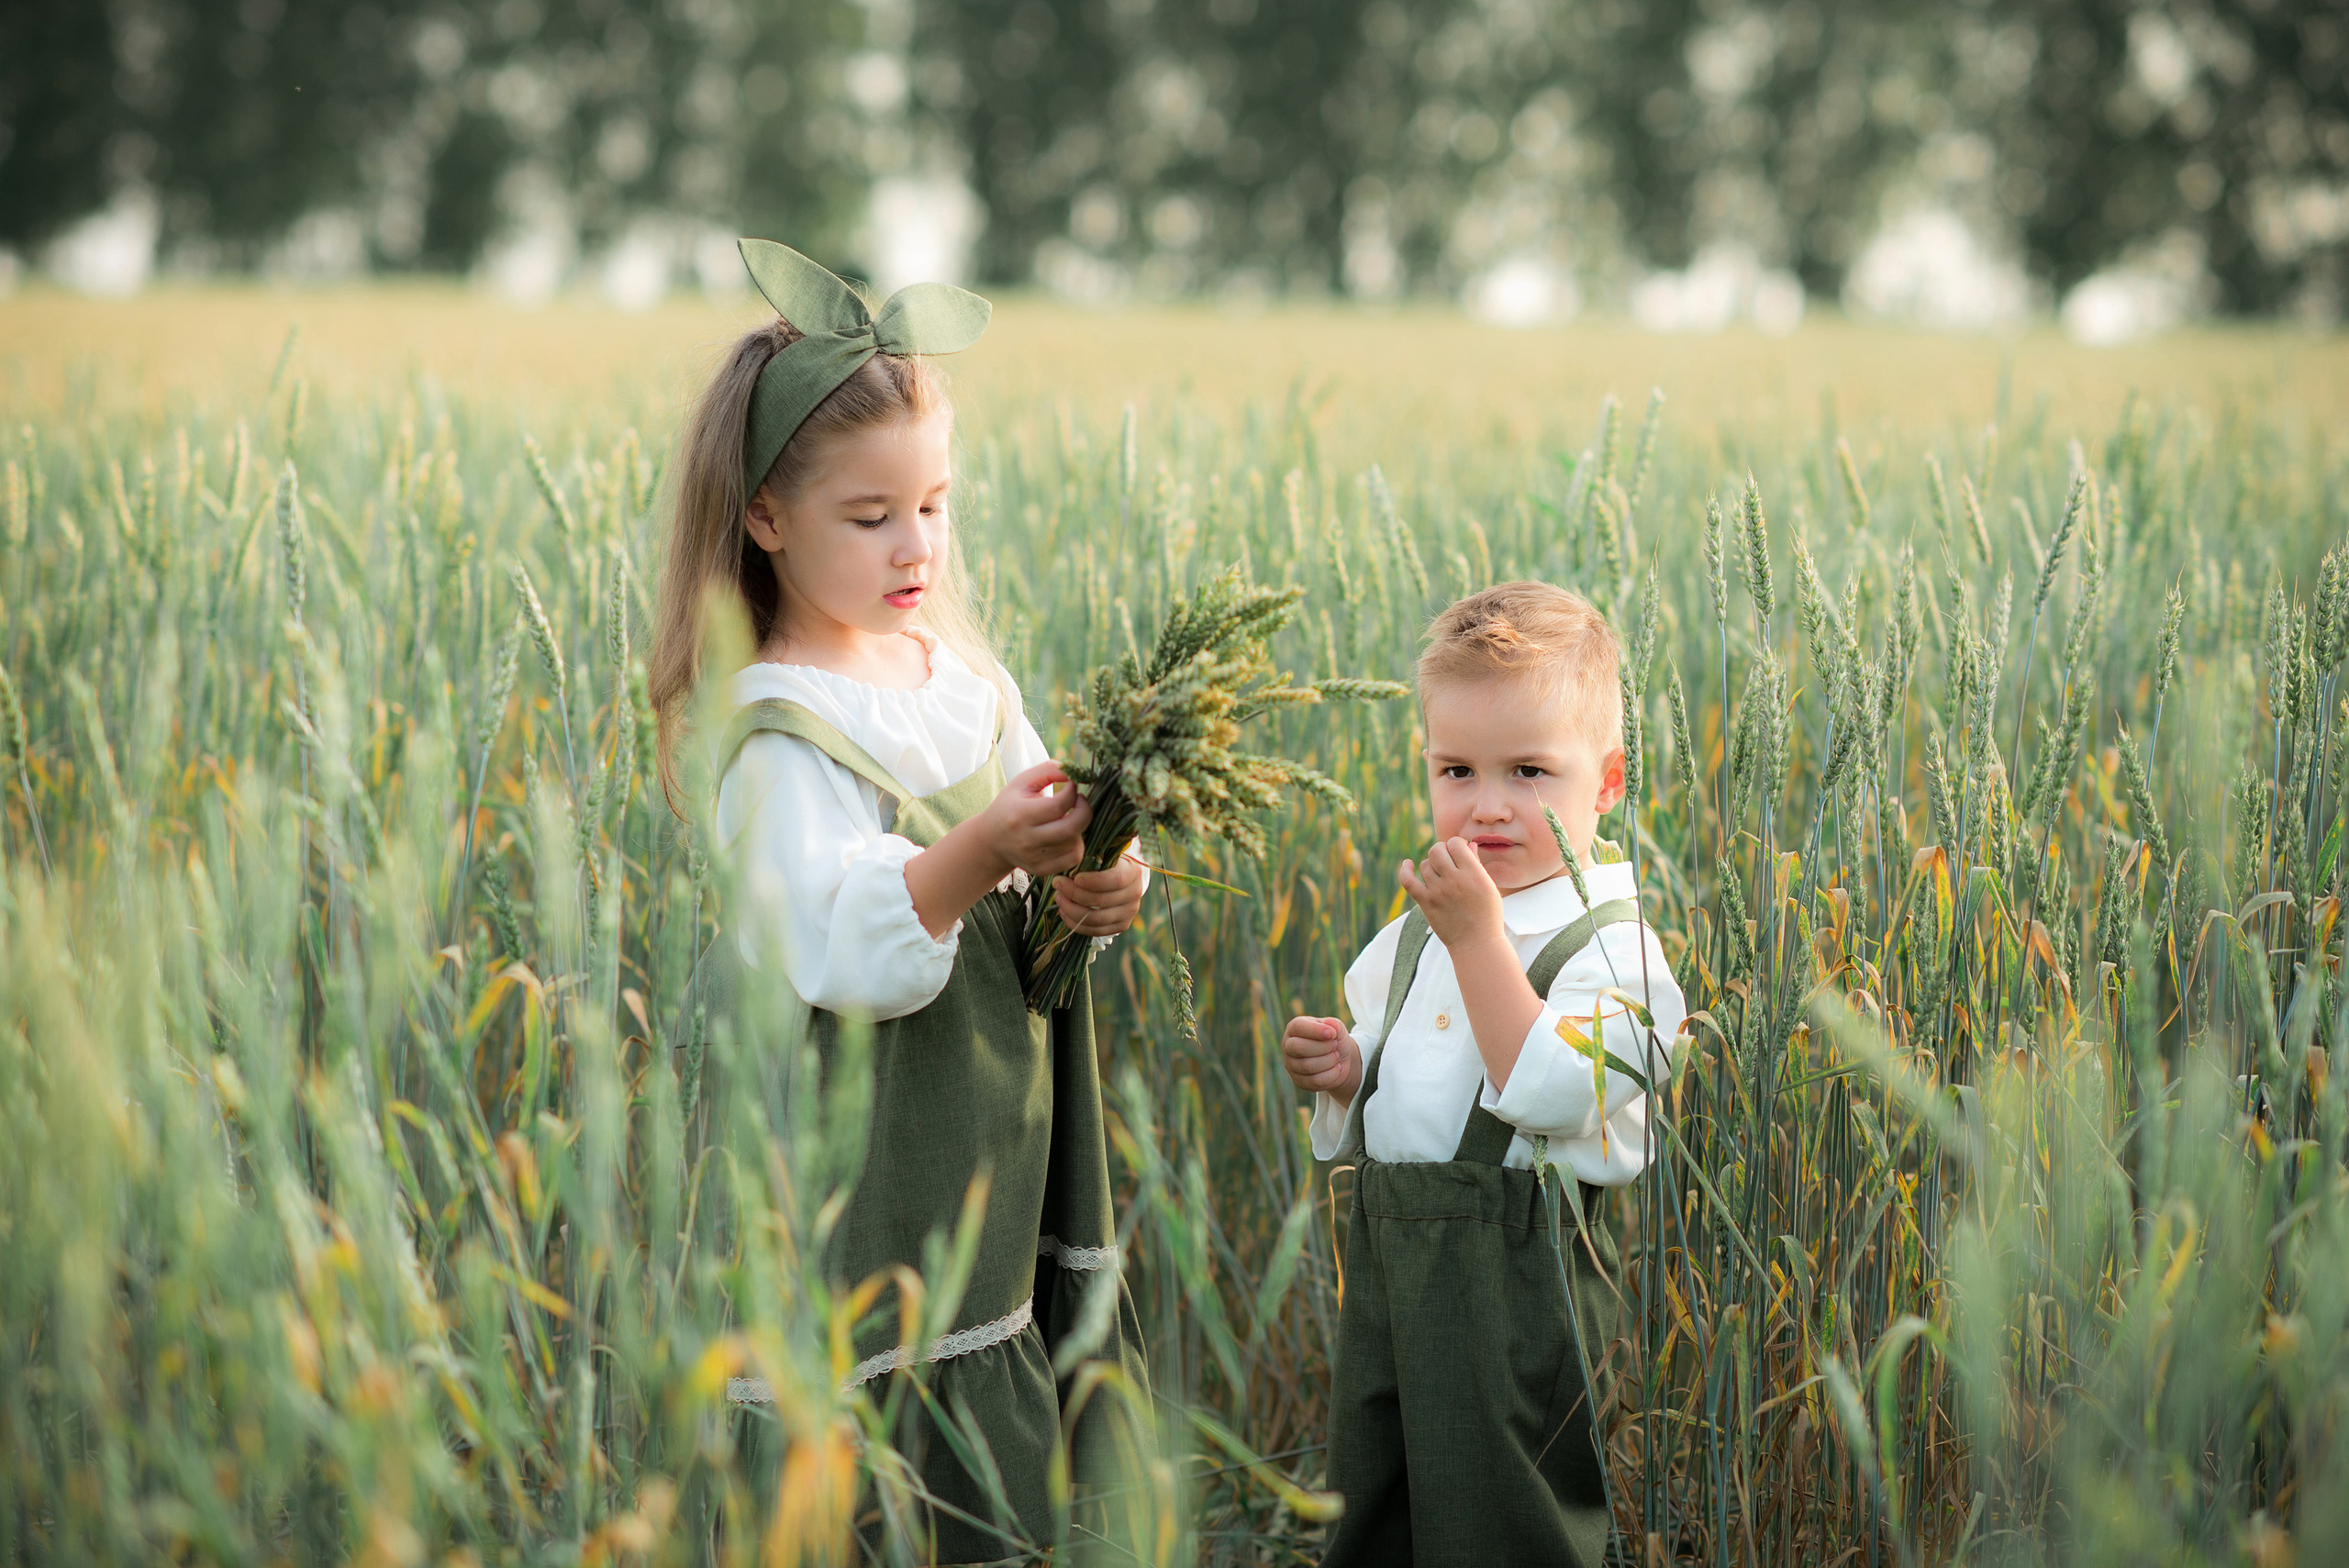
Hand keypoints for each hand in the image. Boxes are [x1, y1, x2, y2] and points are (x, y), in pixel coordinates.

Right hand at [985, 762, 1091, 879]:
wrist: (992, 840)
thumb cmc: (1010, 805)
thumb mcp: (1022, 782)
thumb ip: (1048, 770)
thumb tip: (1073, 773)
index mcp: (1019, 815)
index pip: (1057, 805)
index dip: (1072, 792)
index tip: (1072, 785)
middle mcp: (1026, 840)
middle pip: (1070, 828)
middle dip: (1085, 811)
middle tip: (1080, 801)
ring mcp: (1034, 858)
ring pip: (1074, 843)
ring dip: (1079, 827)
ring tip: (1069, 817)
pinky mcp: (1041, 869)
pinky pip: (1073, 858)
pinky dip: (1077, 844)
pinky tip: (1069, 834)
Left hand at [1055, 845, 1145, 938]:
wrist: (1123, 877)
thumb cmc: (1107, 859)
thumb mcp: (1103, 850)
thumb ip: (1091, 852)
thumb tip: (1071, 851)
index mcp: (1133, 871)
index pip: (1116, 879)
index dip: (1094, 881)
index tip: (1075, 878)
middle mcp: (1135, 893)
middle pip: (1102, 901)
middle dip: (1075, 894)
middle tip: (1057, 884)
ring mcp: (1129, 912)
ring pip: (1097, 919)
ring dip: (1072, 910)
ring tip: (1058, 898)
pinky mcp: (1121, 925)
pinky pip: (1096, 931)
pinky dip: (1076, 924)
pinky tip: (1064, 912)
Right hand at [1282, 1016, 1361, 1103]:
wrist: (1340, 1060)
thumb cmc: (1334, 1039)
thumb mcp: (1337, 1028)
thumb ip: (1334, 1024)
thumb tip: (1330, 1024)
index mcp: (1294, 1028)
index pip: (1298, 1027)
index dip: (1316, 1031)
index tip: (1332, 1034)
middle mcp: (1288, 1046)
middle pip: (1299, 1048)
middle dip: (1323, 1047)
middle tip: (1335, 1045)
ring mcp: (1291, 1065)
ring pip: (1307, 1066)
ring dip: (1329, 1061)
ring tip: (1336, 1056)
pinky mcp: (1299, 1081)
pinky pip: (1315, 1081)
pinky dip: (1331, 1074)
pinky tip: (1336, 1068)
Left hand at [1398, 837, 1507, 952]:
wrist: (1477, 943)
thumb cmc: (1487, 915)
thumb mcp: (1489, 887)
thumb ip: (1476, 864)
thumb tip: (1468, 844)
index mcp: (1473, 874)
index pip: (1456, 844)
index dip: (1455, 844)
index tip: (1458, 852)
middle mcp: (1455, 880)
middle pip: (1437, 850)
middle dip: (1441, 851)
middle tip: (1447, 861)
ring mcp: (1438, 892)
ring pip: (1424, 864)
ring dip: (1430, 865)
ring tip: (1438, 874)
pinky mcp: (1426, 903)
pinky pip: (1408, 881)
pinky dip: (1405, 870)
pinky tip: (1408, 864)